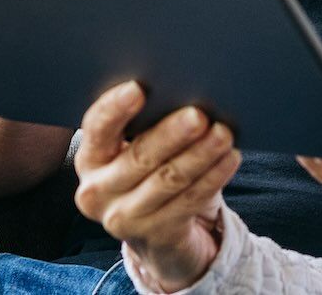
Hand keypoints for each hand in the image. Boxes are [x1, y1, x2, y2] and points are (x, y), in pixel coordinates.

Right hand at [74, 81, 241, 293]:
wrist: (159, 232)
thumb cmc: (151, 170)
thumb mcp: (140, 148)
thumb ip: (149, 122)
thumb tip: (184, 87)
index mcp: (91, 158)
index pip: (98, 128)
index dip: (116, 108)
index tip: (138, 88)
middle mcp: (98, 191)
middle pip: (139, 156)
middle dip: (172, 134)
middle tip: (198, 115)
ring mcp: (123, 218)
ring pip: (168, 179)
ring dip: (200, 154)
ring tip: (224, 134)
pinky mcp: (154, 236)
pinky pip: (189, 201)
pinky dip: (213, 177)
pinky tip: (230, 159)